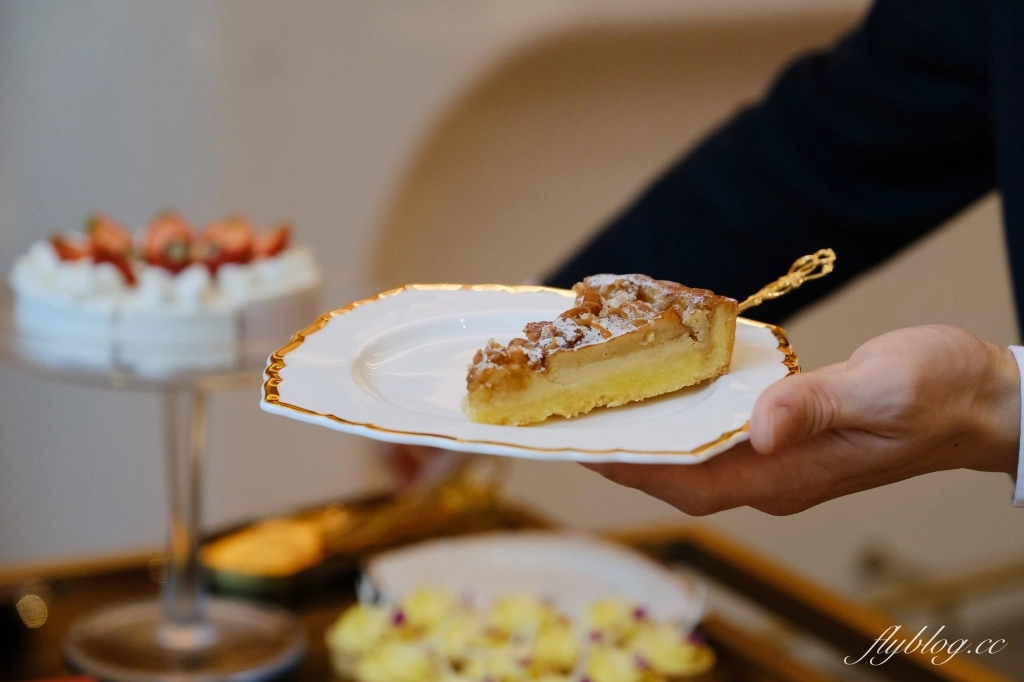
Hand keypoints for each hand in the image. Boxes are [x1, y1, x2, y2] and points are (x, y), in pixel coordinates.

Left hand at [583, 325, 1020, 515]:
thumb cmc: (938, 393)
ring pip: (695, 456)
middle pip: (680, 475)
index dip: (634, 470)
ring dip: (649, 435)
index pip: (691, 483)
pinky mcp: (786, 437)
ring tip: (600, 402)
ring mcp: (779, 459)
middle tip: (571, 419)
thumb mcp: (882, 389)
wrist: (979, 400)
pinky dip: (684, 416)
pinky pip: (719, 434)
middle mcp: (775, 476)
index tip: (583, 447)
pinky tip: (664, 388)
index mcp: (790, 475)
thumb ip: (817, 406)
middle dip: (624, 454)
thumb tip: (759, 426)